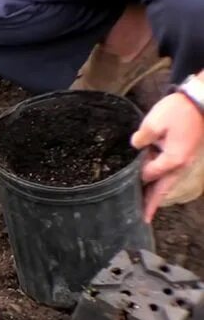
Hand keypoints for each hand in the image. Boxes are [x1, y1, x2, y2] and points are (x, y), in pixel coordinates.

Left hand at [131, 92, 203, 221]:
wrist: (201, 100)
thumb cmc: (178, 110)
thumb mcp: (154, 122)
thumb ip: (141, 138)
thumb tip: (136, 146)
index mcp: (172, 160)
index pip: (148, 175)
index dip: (135, 176)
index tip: (123, 181)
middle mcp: (181, 165)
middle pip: (163, 189)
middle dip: (152, 204)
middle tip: (143, 219)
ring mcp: (187, 161)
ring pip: (169, 183)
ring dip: (158, 194)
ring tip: (147, 207)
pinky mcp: (187, 155)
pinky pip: (173, 175)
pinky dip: (164, 183)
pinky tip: (156, 185)